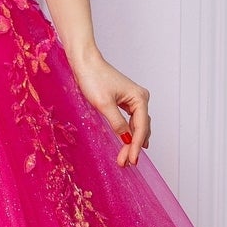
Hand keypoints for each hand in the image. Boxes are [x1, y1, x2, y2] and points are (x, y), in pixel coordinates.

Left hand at [67, 44, 150, 166]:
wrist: (85, 63)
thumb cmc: (93, 78)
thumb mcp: (104, 104)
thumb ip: (117, 123)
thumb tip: (126, 138)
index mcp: (140, 98)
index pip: (141, 128)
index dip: (135, 146)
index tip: (131, 160)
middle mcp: (140, 98)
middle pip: (141, 128)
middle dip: (134, 146)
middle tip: (126, 163)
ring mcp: (134, 99)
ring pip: (137, 125)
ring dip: (132, 141)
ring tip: (126, 157)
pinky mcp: (125, 100)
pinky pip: (131, 120)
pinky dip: (129, 132)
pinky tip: (128, 141)